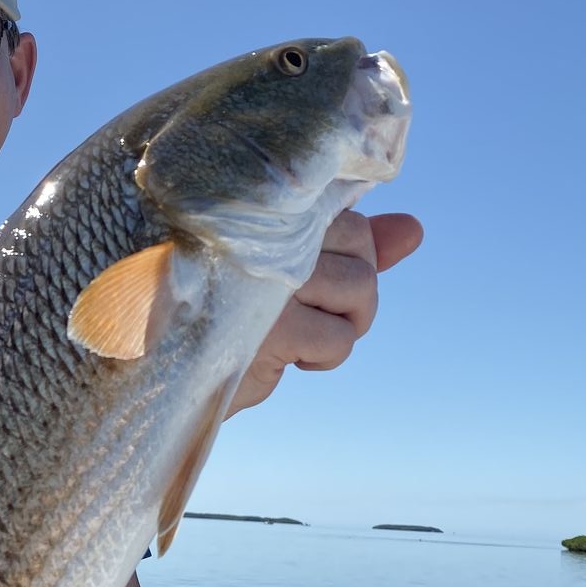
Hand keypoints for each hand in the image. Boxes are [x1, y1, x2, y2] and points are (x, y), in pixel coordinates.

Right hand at [228, 210, 422, 414]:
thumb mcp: (293, 276)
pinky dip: (326, 356)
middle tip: (317, 316)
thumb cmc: (231, 317)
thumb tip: (413, 229)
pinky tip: (290, 358)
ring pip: (360, 289)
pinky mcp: (273, 329)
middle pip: (362, 252)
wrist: (172, 372)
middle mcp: (270, 237)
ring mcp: (270, 280)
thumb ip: (349, 249)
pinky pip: (340, 339)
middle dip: (355, 295)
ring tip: (305, 336)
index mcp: (270, 214)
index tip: (318, 286)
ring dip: (344, 325)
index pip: (352, 223)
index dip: (354, 262)